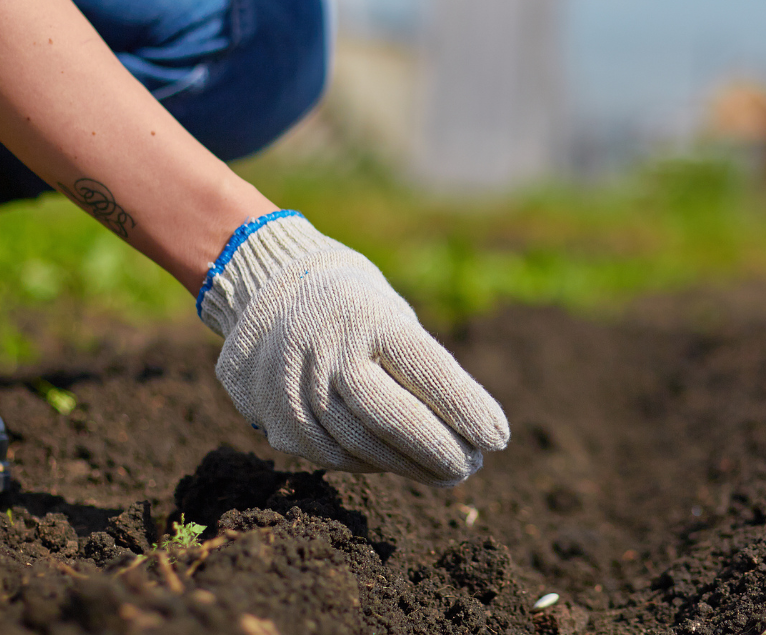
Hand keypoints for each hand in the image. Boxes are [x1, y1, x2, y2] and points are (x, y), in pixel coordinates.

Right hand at [198, 212, 509, 485]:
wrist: (266, 294)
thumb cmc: (355, 309)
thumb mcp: (391, 315)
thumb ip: (422, 367)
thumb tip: (471, 431)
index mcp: (367, 314)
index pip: (424, 367)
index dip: (464, 407)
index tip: (499, 438)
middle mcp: (328, 349)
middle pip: (390, 414)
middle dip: (438, 448)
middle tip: (473, 465)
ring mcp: (297, 387)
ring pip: (363, 444)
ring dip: (411, 465)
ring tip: (448, 472)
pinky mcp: (281, 420)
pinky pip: (335, 455)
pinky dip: (374, 464)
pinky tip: (400, 464)